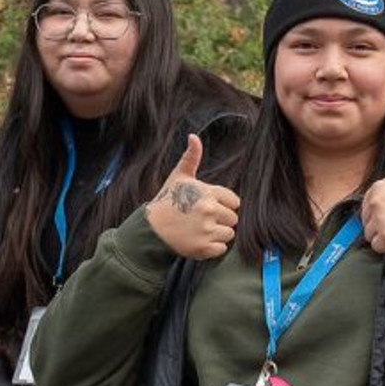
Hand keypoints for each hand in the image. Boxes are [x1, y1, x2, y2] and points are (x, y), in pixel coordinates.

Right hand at [145, 134, 241, 260]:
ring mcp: (207, 230)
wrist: (150, 229)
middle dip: (221, 220)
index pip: (234, 201)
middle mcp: (210, 211)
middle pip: (233, 218)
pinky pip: (221, 249)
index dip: (223, 204)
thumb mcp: (179, 177)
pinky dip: (212, 248)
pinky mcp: (203, 248)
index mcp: (208, 193)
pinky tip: (197, 241)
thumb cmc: (167, 201)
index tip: (207, 206)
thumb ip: (191, 157)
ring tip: (199, 230)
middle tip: (201, 220)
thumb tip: (194, 136)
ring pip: (229, 234)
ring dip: (217, 234)